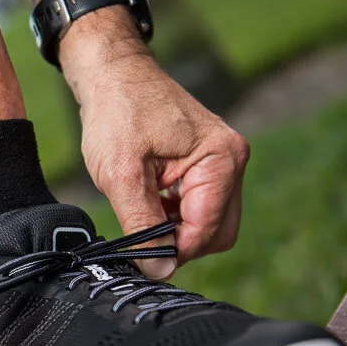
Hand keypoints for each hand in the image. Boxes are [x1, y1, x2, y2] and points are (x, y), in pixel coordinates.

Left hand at [60, 9, 250, 278]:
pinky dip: (174, 213)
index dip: (174, 250)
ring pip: (209, 223)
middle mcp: (233, 160)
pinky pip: (200, 206)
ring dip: (175, 226)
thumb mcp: (121, 174)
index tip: (142, 254)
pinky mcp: (209, 165)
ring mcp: (224, 162)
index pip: (207, 231)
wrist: (113, 74)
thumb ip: (141, 225)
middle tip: (139, 230)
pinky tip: (148, 197)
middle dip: (179, 240)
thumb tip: (159, 271)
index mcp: (221, 159)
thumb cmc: (117, 112)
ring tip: (140, 204)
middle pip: (217, 233)